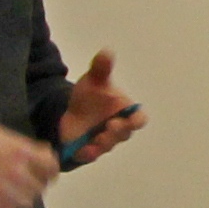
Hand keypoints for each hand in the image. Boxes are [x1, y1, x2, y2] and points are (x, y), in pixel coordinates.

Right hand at [0, 123, 60, 207]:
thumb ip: (22, 146)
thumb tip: (39, 153)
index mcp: (22, 152)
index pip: (51, 166)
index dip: (49, 168)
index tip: (44, 169)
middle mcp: (20, 175)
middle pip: (41, 186)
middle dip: (34, 182)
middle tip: (22, 179)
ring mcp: (8, 195)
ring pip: (27, 203)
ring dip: (21, 197)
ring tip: (7, 190)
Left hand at [57, 48, 144, 167]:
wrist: (69, 110)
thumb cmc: (89, 95)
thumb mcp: (94, 79)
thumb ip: (101, 68)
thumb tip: (106, 52)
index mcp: (124, 112)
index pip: (139, 119)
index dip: (137, 120)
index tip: (131, 119)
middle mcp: (118, 129)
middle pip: (125, 134)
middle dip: (119, 131)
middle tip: (110, 125)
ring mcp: (103, 141)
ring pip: (108, 146)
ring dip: (104, 142)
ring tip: (96, 138)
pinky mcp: (88, 149)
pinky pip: (91, 155)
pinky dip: (88, 153)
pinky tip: (84, 149)